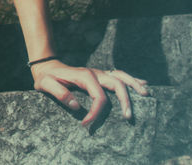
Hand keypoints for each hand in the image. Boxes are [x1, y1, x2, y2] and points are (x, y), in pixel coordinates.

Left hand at [30, 59, 149, 127]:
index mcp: (84, 76)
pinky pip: (119, 75)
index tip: (86, 124)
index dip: (96, 112)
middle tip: (128, 117)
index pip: (98, 96)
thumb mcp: (45, 84)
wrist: (47, 66)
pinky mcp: (101, 76)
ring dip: (134, 85)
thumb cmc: (46, 77)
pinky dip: (132, 79)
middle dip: (125, 100)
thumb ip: (59, 94)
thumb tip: (76, 106)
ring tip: (146, 94)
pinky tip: (142, 84)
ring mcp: (99, 73)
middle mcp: (95, 73)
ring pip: (121, 76)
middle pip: (117, 84)